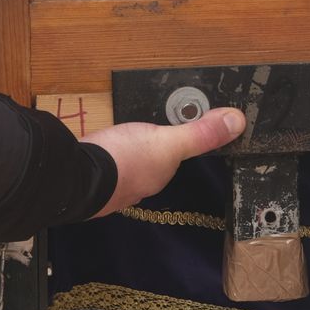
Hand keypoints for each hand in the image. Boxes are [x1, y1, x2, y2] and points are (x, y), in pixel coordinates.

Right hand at [83, 108, 245, 216]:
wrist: (71, 178)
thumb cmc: (123, 162)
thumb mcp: (167, 142)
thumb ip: (200, 133)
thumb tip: (239, 122)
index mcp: (155, 178)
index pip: (168, 162)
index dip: (171, 147)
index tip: (170, 134)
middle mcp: (134, 187)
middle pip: (145, 165)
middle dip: (145, 151)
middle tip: (143, 132)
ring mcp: (107, 185)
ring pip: (121, 166)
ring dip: (122, 154)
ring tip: (119, 138)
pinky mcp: (83, 177)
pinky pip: (99, 163)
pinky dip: (101, 155)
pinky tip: (95, 147)